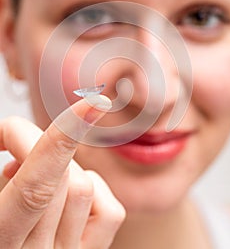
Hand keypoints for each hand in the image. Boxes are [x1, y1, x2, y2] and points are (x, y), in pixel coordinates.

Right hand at [0, 96, 124, 247]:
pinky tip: (68, 197)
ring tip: (39, 177)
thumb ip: (4, 180)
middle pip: (63, 180)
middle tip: (16, 144)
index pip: (36, 188)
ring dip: (63, 169)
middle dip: (42, 147)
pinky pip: (110, 210)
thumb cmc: (2, 227)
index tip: (93, 103)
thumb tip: (21, 154)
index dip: (61, 139)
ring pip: (85, 188)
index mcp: (3, 242)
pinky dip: (93, 190)